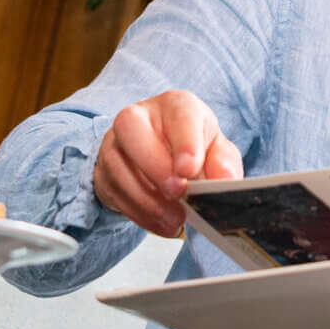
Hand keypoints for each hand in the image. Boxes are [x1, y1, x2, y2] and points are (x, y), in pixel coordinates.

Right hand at [92, 90, 242, 235]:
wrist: (162, 155)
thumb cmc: (192, 147)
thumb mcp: (216, 150)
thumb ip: (224, 163)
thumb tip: (226, 181)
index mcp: (175, 105)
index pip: (178, 114)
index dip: (184, 143)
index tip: (190, 170)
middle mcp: (139, 116)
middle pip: (133, 129)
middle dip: (156, 166)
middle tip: (178, 194)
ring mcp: (115, 143)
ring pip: (119, 166)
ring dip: (148, 199)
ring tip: (175, 218)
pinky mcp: (103, 170)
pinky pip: (114, 191)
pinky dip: (139, 213)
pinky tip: (161, 222)